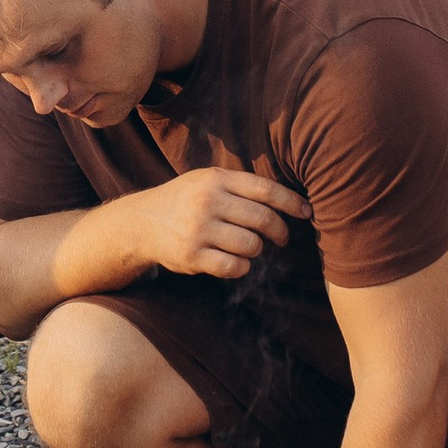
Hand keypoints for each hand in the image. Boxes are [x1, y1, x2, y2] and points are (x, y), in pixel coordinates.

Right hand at [125, 165, 306, 282]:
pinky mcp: (192, 256)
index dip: (291, 202)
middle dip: (280, 232)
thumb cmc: (183, 200)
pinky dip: (242, 267)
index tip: (306, 212)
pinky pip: (234, 267)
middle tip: (282, 238)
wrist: (140, 222)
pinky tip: (236, 261)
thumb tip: (288, 199)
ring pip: (252, 245)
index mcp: (216, 179)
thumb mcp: (206, 180)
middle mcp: (208, 202)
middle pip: (263, 219)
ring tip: (249, 247)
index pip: (265, 189)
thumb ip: (240, 186)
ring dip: (257, 249)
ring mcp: (199, 230)